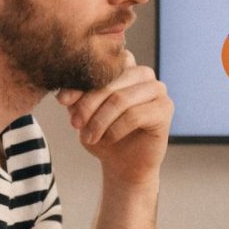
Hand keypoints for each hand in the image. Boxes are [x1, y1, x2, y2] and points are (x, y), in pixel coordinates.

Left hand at [58, 61, 172, 183]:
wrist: (123, 165)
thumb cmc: (103, 134)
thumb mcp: (83, 114)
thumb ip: (76, 100)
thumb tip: (64, 96)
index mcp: (123, 66)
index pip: (101, 63)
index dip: (81, 81)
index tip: (63, 101)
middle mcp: (142, 73)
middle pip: (110, 80)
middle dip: (88, 104)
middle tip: (75, 124)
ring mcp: (157, 89)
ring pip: (121, 99)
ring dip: (100, 120)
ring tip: (89, 137)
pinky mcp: (165, 109)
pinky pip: (135, 115)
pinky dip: (116, 129)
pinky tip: (108, 139)